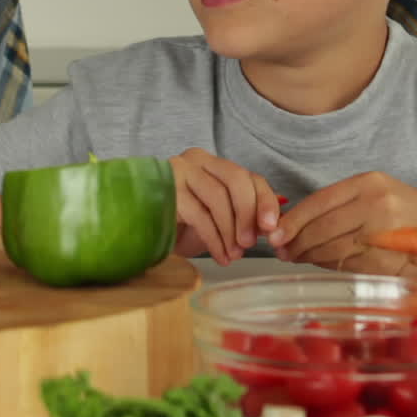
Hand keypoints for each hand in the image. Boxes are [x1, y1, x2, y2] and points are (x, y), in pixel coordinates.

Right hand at [169, 147, 280, 265]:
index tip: (272, 227)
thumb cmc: (183, 221)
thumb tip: (275, 222)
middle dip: (249, 213)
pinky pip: (199, 215)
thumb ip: (242, 212)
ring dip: (231, 231)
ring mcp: (180, 171)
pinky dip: (215, 240)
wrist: (141, 224)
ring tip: (234, 255)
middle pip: (236, 180)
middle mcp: (197, 160)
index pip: (247, 176)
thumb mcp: (216, 214)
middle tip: (251, 243)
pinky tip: (221, 257)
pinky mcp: (167, 190)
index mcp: (213, 163)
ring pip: (218, 198)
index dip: (264, 201)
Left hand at [267, 172, 416, 273]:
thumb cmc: (409, 215)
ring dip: (309, 256)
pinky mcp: (388, 259)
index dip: (294, 219)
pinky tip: (320, 264)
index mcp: (369, 182)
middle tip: (282, 250)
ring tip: (296, 258)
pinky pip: (347, 264)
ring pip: (332, 247)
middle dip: (297, 240)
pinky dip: (328, 265)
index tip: (276, 231)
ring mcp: (383, 232)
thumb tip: (298, 224)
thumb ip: (344, 204)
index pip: (319, 201)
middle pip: (322, 226)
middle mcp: (375, 203)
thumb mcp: (378, 194)